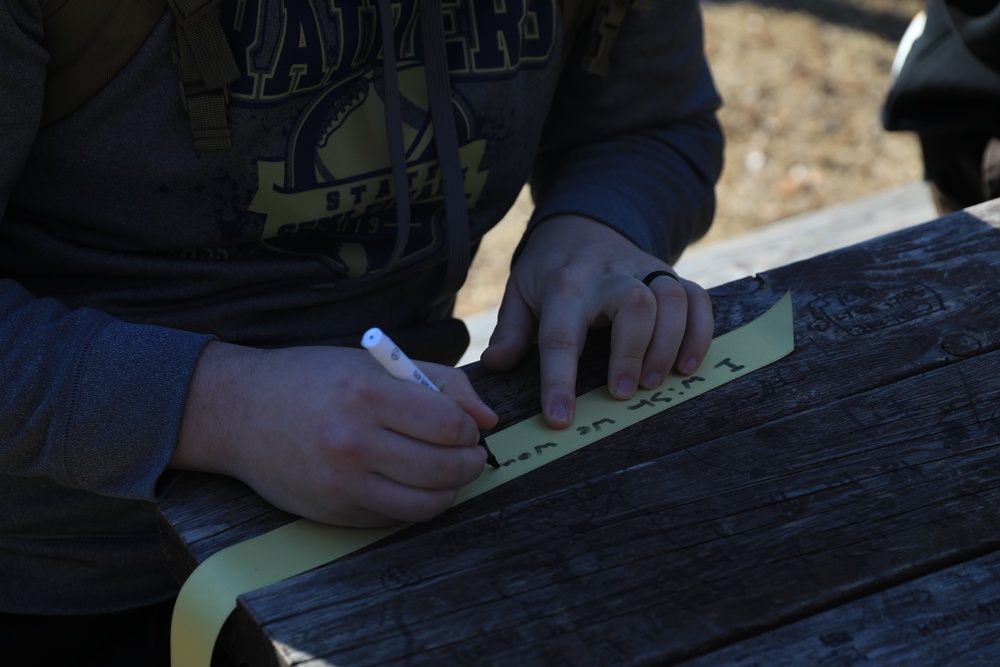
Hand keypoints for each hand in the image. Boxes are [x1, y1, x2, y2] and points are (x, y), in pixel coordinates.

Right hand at [171, 342, 497, 526]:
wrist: (238, 410)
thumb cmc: (312, 379)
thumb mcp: (375, 363)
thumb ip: (441, 382)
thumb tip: (488, 419)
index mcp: (368, 394)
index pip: (451, 425)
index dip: (470, 428)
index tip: (466, 425)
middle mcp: (354, 442)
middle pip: (446, 469)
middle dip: (471, 462)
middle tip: (469, 453)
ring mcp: (342, 483)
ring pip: (427, 504)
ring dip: (452, 490)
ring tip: (448, 471)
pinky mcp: (333, 512)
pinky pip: (396, 518)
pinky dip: (416, 504)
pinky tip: (412, 484)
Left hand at [480, 214, 712, 428]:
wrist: (583, 224)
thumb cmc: (550, 271)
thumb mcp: (520, 292)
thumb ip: (511, 329)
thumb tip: (495, 364)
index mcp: (565, 284)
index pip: (560, 334)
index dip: (559, 380)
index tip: (560, 420)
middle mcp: (609, 274)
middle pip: (634, 304)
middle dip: (632, 352)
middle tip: (623, 394)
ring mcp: (646, 272)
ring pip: (671, 298)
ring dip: (669, 343)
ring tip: (655, 383)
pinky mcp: (671, 276)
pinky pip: (698, 298)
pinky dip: (700, 332)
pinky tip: (687, 367)